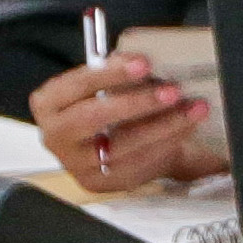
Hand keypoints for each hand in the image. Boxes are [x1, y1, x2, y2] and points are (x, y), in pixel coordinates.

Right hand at [31, 53, 226, 194]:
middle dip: (138, 103)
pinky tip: (185, 129)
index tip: (144, 64)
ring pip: (120, 145)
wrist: (114, 145)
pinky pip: (135, 164)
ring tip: (193, 109)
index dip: (111, 73)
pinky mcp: (99, 182)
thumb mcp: (108, 84)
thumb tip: (142, 61)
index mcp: (49, 102)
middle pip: (92, 117)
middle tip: (173, 91)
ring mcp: (75, 163)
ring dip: (163, 125)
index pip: (76, 84)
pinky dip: (166, 144)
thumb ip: (119, 72)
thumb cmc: (109, 106)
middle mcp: (55, 135)